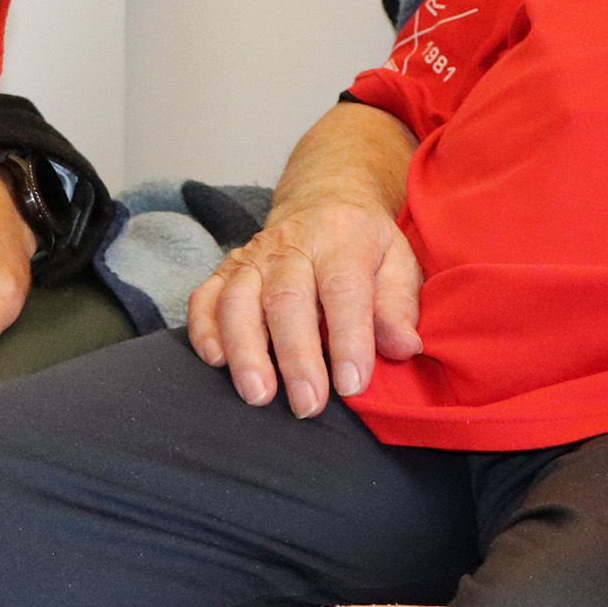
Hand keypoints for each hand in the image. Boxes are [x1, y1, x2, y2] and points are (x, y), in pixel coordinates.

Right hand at [187, 200, 423, 417]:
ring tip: (259, 395)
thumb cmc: (364, 244)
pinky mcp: (226, 270)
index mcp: (342, 239)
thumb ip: (399, 305)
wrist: (324, 201)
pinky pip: (205, 298)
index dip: (348, 339)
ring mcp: (253, 257)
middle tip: (308, 405)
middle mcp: (292, 245)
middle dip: (296, 358)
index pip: (344, 290)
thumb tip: (403, 346)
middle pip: (286, 301)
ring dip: (245, 351)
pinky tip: (216, 362)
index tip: (353, 384)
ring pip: (238, 301)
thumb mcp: (398, 261)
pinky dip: (204, 330)